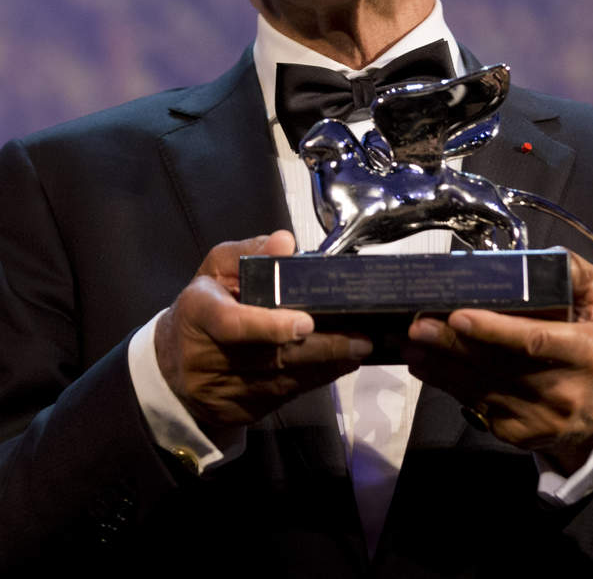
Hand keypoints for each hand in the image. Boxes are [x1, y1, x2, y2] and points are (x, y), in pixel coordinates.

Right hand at [155, 231, 372, 431]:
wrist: (172, 366)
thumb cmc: (204, 305)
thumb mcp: (217, 269)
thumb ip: (250, 252)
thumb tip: (285, 242)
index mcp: (198, 312)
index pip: (231, 324)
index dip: (268, 326)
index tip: (305, 322)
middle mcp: (207, 355)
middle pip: (270, 356)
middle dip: (320, 348)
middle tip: (359, 337)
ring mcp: (224, 388)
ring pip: (283, 380)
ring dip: (326, 365)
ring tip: (359, 348)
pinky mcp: (240, 410)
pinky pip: (285, 395)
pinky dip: (316, 379)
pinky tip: (340, 364)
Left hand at [405, 251, 592, 473]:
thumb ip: (575, 274)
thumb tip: (539, 256)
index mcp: (585, 351)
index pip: (533, 340)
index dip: (493, 330)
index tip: (458, 316)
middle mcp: (563, 389)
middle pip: (496, 365)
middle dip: (450, 344)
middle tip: (417, 325)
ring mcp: (539, 418)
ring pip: (479, 388)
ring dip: (439, 365)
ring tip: (410, 343)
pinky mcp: (520, 435)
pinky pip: (476, 406)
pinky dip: (448, 385)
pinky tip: (427, 367)